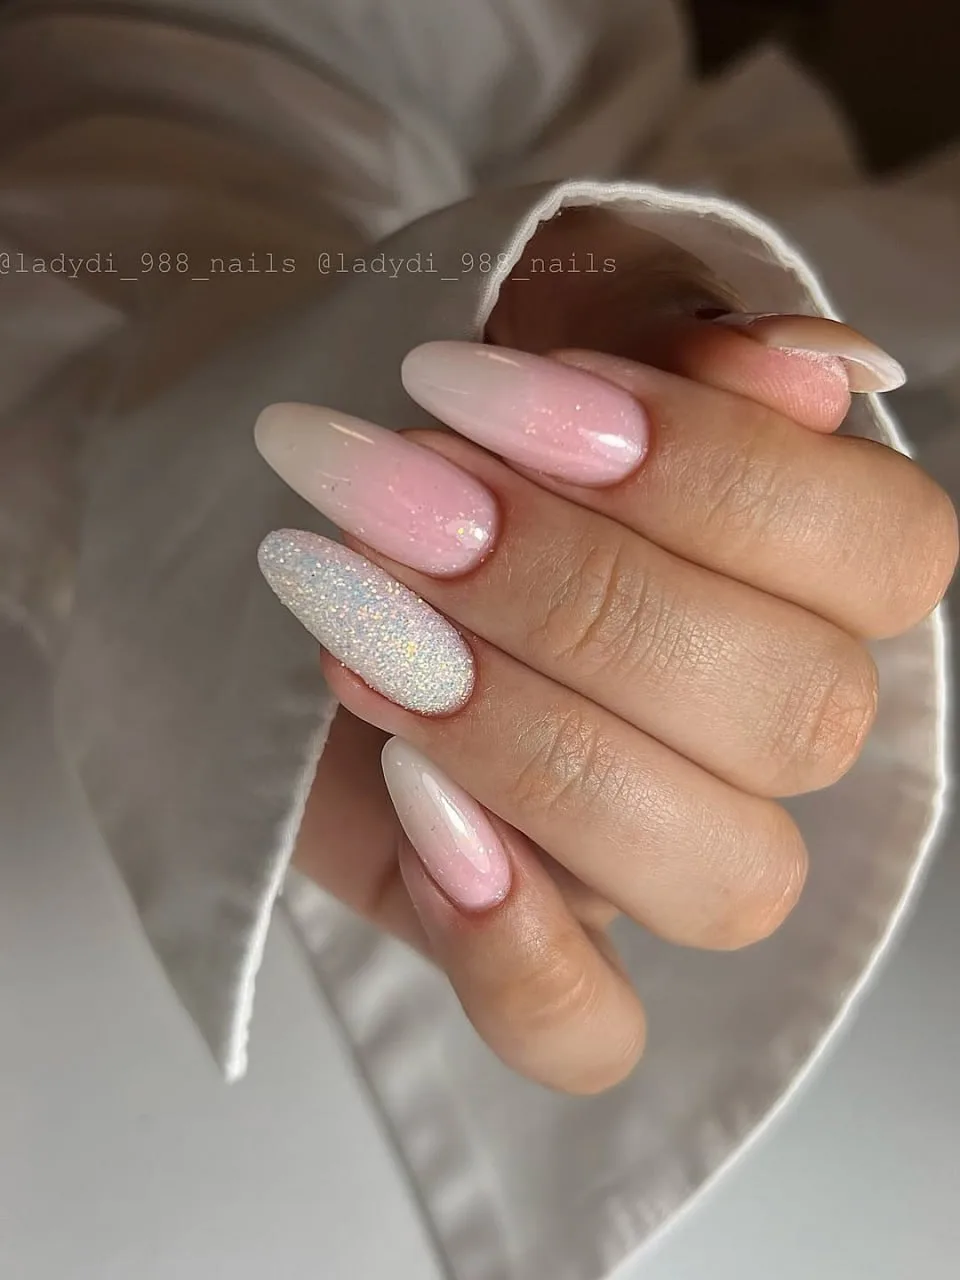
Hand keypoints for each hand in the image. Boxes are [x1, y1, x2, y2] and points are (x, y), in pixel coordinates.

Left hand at [256, 315, 954, 1093]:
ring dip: (537, 744)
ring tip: (366, 628)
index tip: (506, 394)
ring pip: (719, 874)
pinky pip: (585, 1029)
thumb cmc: (447, 401)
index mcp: (809, 571)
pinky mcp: (530, 934)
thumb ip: (677, 334)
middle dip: (585, 599)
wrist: (302, 496)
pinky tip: (417, 808)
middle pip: (792, 716)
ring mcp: (652, 846)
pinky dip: (515, 946)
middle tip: (406, 500)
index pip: (882, 553)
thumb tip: (815, 372)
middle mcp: (758, 725)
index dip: (711, 476)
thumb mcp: (548, 313)